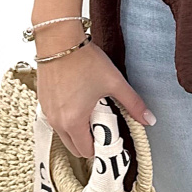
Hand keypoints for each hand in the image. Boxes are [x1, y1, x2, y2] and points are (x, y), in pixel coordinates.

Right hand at [36, 40, 156, 158]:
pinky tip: (78, 100)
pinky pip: (55, 119)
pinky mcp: (42, 100)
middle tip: (103, 126)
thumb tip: (149, 119)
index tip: (110, 136)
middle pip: (73, 147)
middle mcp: (57, 121)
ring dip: (77, 130)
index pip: (86, 151)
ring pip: (63, 133)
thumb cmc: (84, 60)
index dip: (101, 147)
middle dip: (88, 142)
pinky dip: (66, 118)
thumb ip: (133, 103)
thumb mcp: (114, 82)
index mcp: (74, 122)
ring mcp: (47, 111)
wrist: (59, 40)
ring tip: (92, 110)